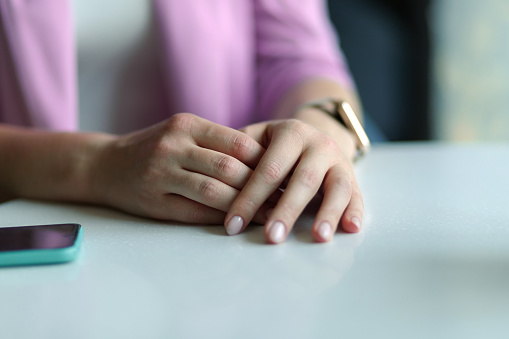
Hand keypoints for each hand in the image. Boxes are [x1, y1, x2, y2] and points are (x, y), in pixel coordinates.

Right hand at [90, 113, 270, 222]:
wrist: (104, 164)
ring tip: (270, 214)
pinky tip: (240, 222)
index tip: (286, 174)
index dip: (266, 160)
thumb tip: (265, 163)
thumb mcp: (181, 133)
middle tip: (287, 198)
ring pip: (215, 191)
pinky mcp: (155, 201)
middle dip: (262, 186)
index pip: (238, 142)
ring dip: (247, 205)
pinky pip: (196, 211)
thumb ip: (216, 143)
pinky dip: (222, 218)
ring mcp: (161, 174)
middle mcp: (174, 145)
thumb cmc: (154, 148)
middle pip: (230, 168)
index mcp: (187, 124)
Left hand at [224, 119, 362, 242]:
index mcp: (291, 133)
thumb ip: (238, 154)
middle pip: (303, 180)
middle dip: (286, 210)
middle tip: (272, 238)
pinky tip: (350, 228)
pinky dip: (355, 211)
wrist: (314, 135)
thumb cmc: (276, 146)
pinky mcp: (353, 177)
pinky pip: (357, 195)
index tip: (233, 226)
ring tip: (318, 238)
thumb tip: (210, 180)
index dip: (250, 198)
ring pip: (336, 187)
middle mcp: (318, 144)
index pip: (268, 169)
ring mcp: (339, 160)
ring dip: (327, 213)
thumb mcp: (257, 139)